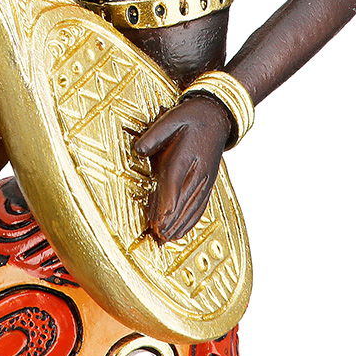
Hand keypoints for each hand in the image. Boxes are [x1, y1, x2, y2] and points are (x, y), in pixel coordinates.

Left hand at [134, 93, 233, 242]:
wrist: (217, 116)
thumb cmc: (191, 117)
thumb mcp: (171, 118)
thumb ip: (154, 135)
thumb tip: (138, 150)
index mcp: (187, 154)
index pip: (176, 180)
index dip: (168, 201)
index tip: (161, 218)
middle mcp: (199, 170)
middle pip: (184, 199)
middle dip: (171, 219)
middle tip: (158, 235)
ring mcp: (205, 179)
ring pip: (192, 206)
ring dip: (179, 224)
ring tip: (166, 238)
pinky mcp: (207, 183)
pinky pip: (200, 206)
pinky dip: (191, 220)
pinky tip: (182, 231)